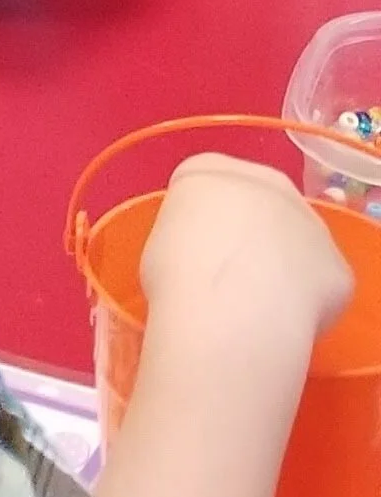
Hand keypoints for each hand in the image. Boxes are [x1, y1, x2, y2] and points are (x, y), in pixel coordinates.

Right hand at [139, 152, 351, 362]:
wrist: (229, 313)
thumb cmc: (177, 278)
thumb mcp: (159, 245)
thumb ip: (186, 236)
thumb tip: (202, 258)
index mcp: (210, 171)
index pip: (203, 182)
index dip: (199, 221)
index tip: (192, 252)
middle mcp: (268, 182)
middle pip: (260, 203)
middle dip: (250, 236)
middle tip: (228, 279)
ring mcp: (311, 222)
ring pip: (296, 243)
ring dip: (281, 268)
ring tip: (254, 310)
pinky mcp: (337, 268)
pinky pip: (319, 286)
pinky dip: (304, 306)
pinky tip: (281, 325)